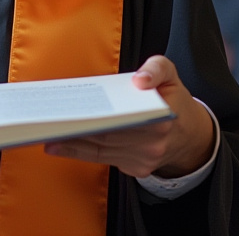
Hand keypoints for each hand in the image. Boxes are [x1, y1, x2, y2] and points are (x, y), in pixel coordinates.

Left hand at [44, 55, 213, 178]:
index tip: (73, 111)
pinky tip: (59, 145)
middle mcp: (152, 143)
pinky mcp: (136, 169)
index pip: (122, 118)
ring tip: (47, 133)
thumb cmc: (173, 99)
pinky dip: (80, 152)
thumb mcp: (170, 74)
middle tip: (49, 122)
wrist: (190, 134)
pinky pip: (104, 159)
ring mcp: (144, 159)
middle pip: (106, 136)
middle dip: (76, 129)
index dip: (95, 117)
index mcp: (161, 117)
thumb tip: (140, 80)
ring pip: (101, 151)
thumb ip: (157, 68)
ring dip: (72, 143)